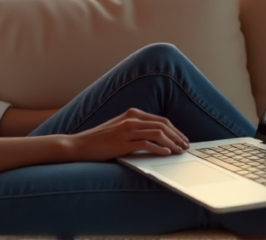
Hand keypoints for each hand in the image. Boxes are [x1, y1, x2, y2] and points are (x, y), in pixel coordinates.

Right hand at [62, 108, 189, 161]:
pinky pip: (146, 144)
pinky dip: (159, 149)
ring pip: (157, 133)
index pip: (161, 120)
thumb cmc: (100, 139)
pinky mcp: (123, 143)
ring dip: (172, 143)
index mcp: (132, 113)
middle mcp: (131, 119)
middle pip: (163, 125)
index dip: (175, 130)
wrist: (80, 145)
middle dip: (177, 136)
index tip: (182, 139)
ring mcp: (126, 130)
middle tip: (185, 146)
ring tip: (179, 151)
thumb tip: (156, 136)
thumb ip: (136, 128)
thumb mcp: (119, 128)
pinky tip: (166, 153)